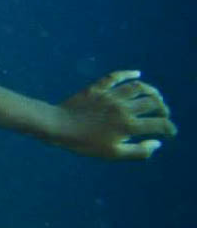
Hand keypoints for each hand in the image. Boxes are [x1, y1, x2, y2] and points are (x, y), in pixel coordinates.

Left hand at [53, 70, 176, 159]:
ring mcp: (110, 96)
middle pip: (153, 103)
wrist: (58, 127)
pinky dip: (128, 73)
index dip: (169, 129)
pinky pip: (115, 76)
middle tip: (163, 114)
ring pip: (138, 87)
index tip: (170, 132)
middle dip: (163, 109)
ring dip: (151, 91)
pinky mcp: (97, 88)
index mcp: (129, 125)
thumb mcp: (113, 154)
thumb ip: (138, 151)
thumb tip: (157, 143)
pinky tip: (136, 74)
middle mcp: (123, 108)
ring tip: (155, 97)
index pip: (159, 124)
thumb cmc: (84, 143)